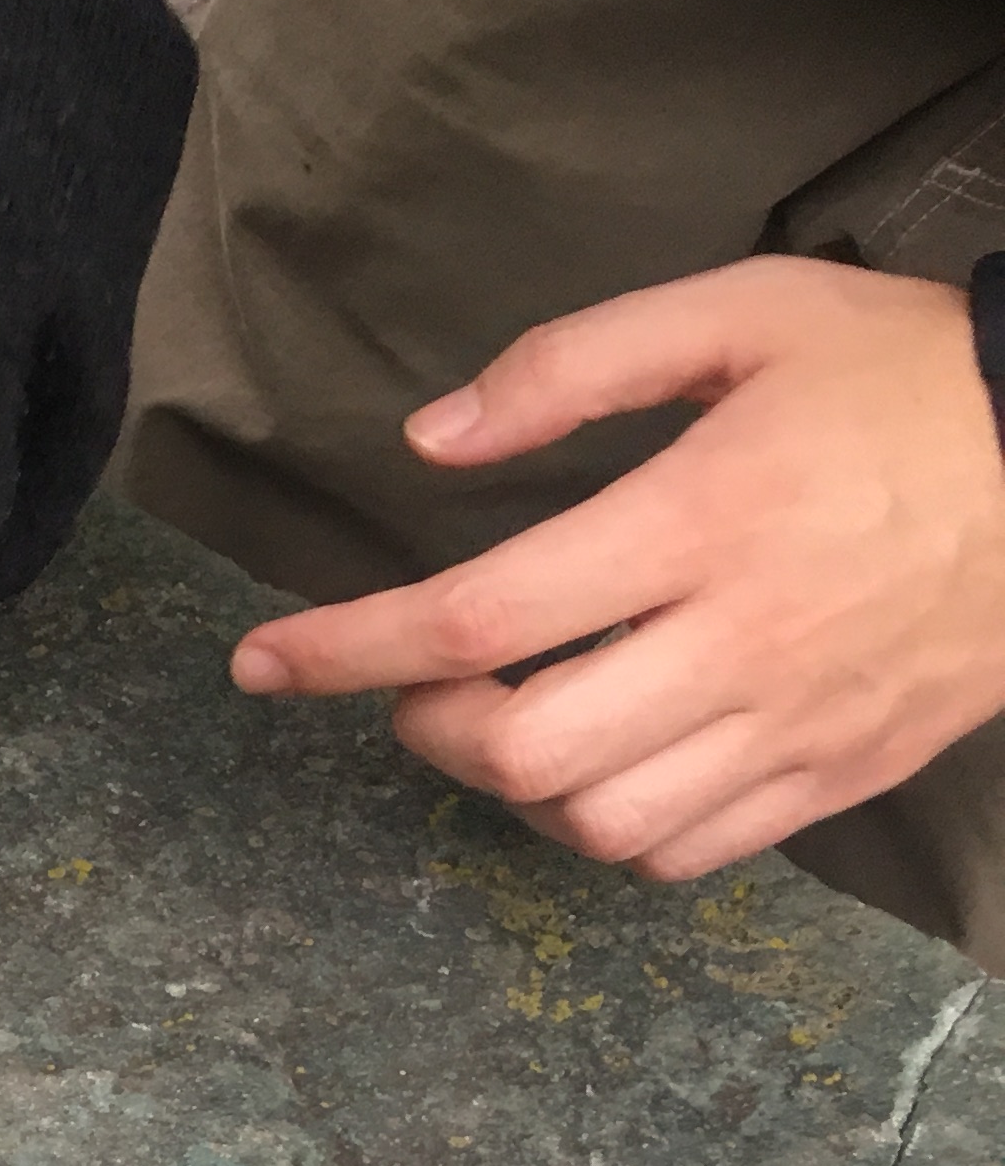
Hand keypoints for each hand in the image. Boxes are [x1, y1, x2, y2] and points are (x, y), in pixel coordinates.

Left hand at [228, 258, 1004, 881]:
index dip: (344, 650)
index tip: (260, 663)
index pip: (476, 617)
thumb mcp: (742, 312)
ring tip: (502, 722)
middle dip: (429, 730)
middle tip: (416, 685)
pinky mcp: (840, 772)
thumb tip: (432, 439)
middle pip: (525, 750)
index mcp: (701, 520)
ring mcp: (797, 721)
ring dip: (511, 790)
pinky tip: (597, 767)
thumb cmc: (905, 373)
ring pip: (599, 823)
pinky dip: (608, 830)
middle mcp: (743, 640)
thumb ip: (575, 365)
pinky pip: (686, 852)